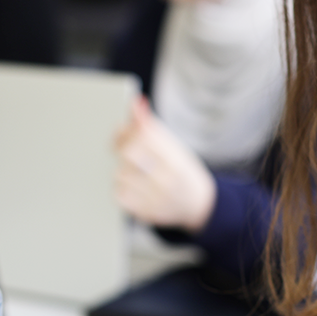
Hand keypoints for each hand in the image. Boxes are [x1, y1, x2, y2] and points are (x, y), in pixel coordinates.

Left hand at [115, 98, 215, 232]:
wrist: (197, 205)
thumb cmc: (183, 171)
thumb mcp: (174, 146)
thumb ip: (151, 127)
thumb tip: (136, 103)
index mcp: (175, 159)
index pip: (142, 136)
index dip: (126, 130)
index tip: (123, 129)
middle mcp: (166, 180)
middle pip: (128, 153)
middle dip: (122, 147)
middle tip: (126, 148)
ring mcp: (155, 198)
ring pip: (120, 173)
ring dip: (123, 169)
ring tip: (136, 171)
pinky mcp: (144, 212)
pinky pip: (119, 193)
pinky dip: (122, 187)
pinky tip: (135, 186)